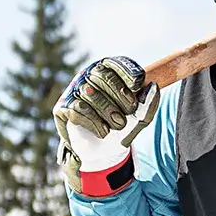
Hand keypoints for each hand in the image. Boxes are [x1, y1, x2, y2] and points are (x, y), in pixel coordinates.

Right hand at [52, 56, 157, 190]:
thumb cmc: (121, 128)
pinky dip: (94, 122)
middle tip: (129, 112)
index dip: (128, 73)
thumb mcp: (139, 117)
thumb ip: (148, 103)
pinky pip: (78, 109)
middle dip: (120, 96)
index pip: (116, 63)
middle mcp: (88, 76)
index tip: (137, 86)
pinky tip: (102, 131)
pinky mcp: (62, 107)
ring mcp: (74, 90)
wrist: (104, 152)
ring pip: (91, 93)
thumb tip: (153, 86)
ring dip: (108, 112)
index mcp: (108, 72)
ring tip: (115, 126)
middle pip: (103, 75)